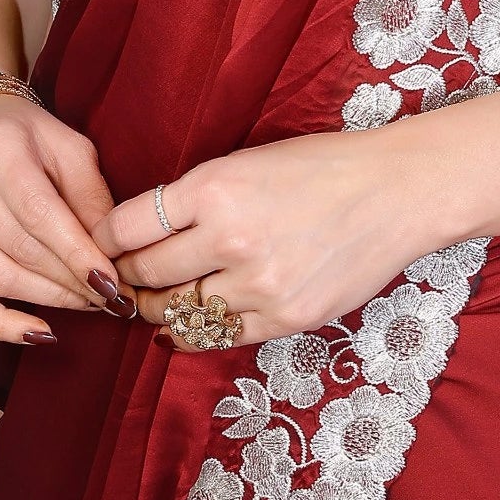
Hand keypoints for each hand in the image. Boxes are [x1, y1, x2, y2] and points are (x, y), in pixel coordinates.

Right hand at [0, 93, 133, 342]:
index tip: (113, 284)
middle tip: (111, 298)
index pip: (38, 213)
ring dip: (50, 300)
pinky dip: (1, 325)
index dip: (77, 254)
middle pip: (20, 250)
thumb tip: (113, 255)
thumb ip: (91, 196)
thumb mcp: (68, 148)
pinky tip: (39, 332)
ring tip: (88, 304)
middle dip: (72, 281)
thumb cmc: (26, 138)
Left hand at [93, 128, 445, 350]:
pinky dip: (192, 335)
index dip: (105, 242)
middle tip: (120, 281)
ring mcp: (259, 284)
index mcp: (215, 187)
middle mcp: (230, 238)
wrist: (396, 193)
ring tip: (152, 303)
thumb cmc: (322, 167)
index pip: (126, 228)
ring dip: (157, 310)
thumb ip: (195, 197)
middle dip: (125, 280)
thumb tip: (144, 234)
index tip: (103, 250)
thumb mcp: (246, 161)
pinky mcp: (285, 317)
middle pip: (145, 275)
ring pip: (178, 312)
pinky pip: (217, 338)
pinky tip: (183, 329)